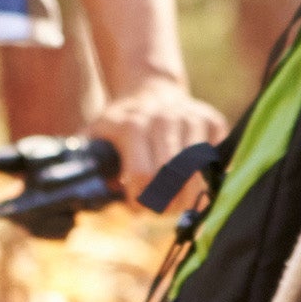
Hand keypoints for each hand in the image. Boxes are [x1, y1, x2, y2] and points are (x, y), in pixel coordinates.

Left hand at [89, 74, 225, 210]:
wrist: (150, 90)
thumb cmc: (120, 123)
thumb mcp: (95, 136)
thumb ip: (85, 162)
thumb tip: (85, 192)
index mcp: (132, 126)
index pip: (143, 175)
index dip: (141, 200)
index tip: (136, 207)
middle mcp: (164, 119)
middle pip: (173, 176)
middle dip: (166, 203)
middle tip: (160, 211)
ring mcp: (192, 118)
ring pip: (198, 171)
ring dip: (187, 197)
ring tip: (176, 203)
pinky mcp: (213, 121)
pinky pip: (216, 160)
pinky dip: (207, 179)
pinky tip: (192, 183)